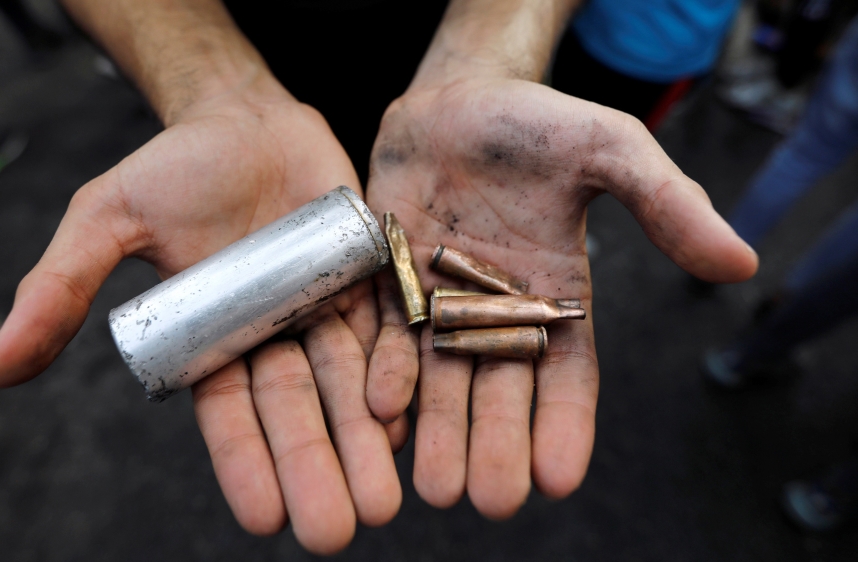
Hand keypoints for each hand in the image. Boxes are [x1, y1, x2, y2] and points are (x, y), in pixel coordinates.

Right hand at [0, 86, 404, 553]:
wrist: (242, 117)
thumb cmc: (172, 169)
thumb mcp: (105, 219)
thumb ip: (60, 290)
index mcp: (214, 341)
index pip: (230, 417)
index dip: (246, 465)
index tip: (265, 519)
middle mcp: (273, 336)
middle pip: (298, 413)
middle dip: (316, 470)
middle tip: (336, 531)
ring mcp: (323, 308)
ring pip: (347, 385)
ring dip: (365, 441)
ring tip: (382, 500)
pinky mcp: (367, 276)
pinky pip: (386, 330)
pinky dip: (395, 371)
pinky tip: (401, 418)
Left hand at [365, 78, 756, 517]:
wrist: (458, 100)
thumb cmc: (539, 124)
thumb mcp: (611, 151)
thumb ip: (667, 203)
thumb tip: (741, 261)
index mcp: (560, 296)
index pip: (568, 374)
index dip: (565, 425)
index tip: (558, 479)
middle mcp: (500, 311)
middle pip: (500, 391)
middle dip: (495, 445)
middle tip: (489, 499)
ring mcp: (444, 301)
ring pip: (442, 379)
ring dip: (437, 430)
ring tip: (432, 485)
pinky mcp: (395, 283)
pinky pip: (389, 336)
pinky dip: (387, 372)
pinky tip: (382, 411)